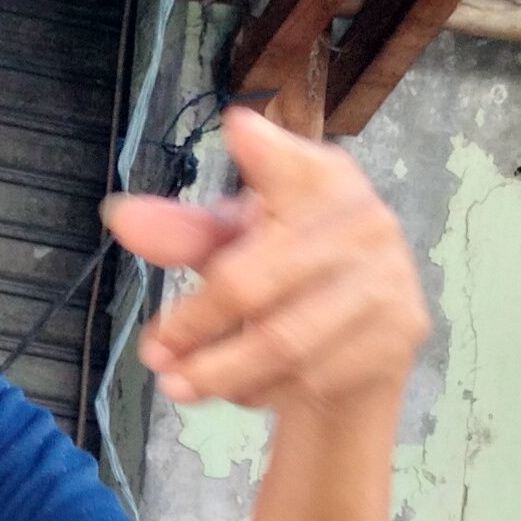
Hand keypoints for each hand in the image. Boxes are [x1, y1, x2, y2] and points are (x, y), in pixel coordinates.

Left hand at [103, 105, 429, 413]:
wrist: (363, 343)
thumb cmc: (289, 276)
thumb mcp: (234, 245)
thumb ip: (183, 234)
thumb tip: (120, 217)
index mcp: (320, 178)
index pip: (286, 164)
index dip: (264, 151)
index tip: (238, 129)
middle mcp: (364, 219)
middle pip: (255, 281)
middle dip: (195, 325)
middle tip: (154, 354)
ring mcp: (387, 279)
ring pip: (283, 342)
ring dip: (220, 372)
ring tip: (178, 385)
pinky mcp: (399, 337)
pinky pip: (312, 378)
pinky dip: (265, 391)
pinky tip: (243, 390)